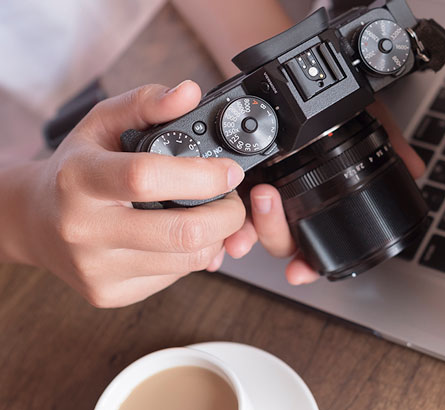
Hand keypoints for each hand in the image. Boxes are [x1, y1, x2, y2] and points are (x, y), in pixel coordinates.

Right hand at [13, 81, 246, 306]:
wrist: (34, 222)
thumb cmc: (75, 169)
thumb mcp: (102, 124)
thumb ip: (145, 104)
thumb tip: (188, 92)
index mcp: (80, 179)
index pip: (146, 178)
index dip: (201, 176)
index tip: (229, 171)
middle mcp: (84, 229)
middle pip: (182, 233)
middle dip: (227, 215)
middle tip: (233, 199)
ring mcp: (97, 268)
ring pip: (188, 261)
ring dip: (217, 237)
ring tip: (211, 215)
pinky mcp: (110, 294)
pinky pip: (176, 278)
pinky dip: (193, 257)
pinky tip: (182, 237)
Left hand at [223, 100, 424, 284]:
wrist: (296, 68)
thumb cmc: (334, 99)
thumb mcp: (364, 116)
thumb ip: (389, 142)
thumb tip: (415, 168)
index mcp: (317, 199)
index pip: (314, 242)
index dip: (309, 263)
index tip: (301, 272)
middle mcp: (289, 201)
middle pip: (281, 240)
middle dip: (274, 233)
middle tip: (269, 200)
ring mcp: (261, 189)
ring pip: (252, 226)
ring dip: (247, 227)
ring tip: (250, 206)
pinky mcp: (236, 174)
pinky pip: (226, 202)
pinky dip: (223, 212)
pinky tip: (222, 211)